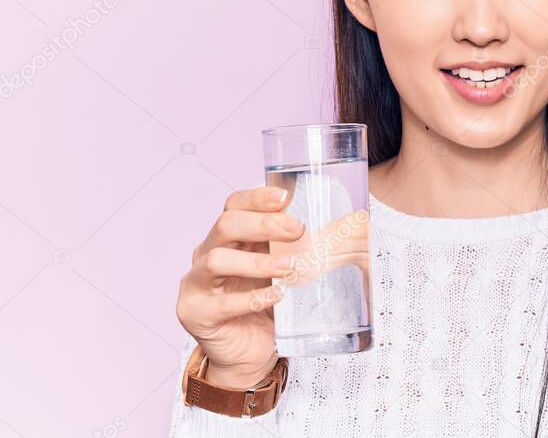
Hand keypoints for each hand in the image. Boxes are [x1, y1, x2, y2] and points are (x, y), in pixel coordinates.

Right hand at [175, 186, 304, 388]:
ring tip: (289, 267)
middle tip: (297, 230)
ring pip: (217, 260)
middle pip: (225, 225)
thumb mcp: (279, 270)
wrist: (249, 354)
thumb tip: (346, 224)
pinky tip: (276, 297)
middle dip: (263, 224)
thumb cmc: (264, 306)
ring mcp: (196, 285)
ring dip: (258, 261)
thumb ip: (291, 248)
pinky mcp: (196, 313)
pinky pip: (223, 303)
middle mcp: (205, 255)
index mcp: (226, 240)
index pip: (233, 206)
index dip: (257, 197)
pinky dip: (253, 298)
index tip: (284, 197)